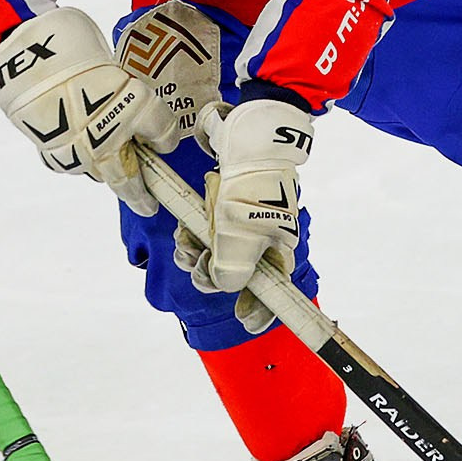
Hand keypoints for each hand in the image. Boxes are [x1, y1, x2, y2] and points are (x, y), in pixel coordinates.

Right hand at [0, 6, 181, 215]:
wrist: (20, 52)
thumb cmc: (67, 42)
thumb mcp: (107, 59)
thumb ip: (119, 87)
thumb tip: (120, 100)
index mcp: (136, 106)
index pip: (163, 132)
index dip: (165, 136)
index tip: (163, 140)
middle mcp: (111, 135)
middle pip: (131, 177)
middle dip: (141, 194)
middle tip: (149, 204)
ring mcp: (80, 149)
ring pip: (100, 174)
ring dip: (107, 174)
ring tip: (113, 175)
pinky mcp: (52, 152)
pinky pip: (70, 163)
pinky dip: (77, 160)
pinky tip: (78, 151)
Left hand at [199, 97, 311, 292]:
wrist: (244, 138)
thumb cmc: (248, 188)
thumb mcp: (239, 235)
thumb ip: (231, 270)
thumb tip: (225, 287)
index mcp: (279, 248)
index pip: (274, 290)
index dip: (261, 310)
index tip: (247, 322)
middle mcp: (263, 238)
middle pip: (236, 274)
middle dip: (211, 274)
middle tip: (197, 266)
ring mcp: (242, 223)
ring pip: (216, 254)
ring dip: (195, 253)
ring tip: (184, 242)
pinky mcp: (224, 209)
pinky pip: (206, 233)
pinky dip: (193, 235)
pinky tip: (183, 230)